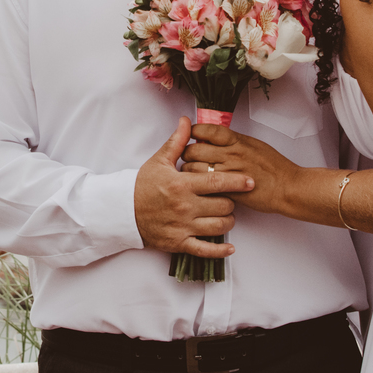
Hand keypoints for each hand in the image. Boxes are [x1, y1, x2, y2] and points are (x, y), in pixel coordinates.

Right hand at [134, 117, 253, 256]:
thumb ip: (177, 142)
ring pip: (219, 227)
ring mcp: (182, 226)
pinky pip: (205, 250)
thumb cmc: (141, 185)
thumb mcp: (159, 160)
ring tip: (226, 215)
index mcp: (182, 184)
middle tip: (229, 198)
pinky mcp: (178, 243)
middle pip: (223, 205)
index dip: (237, 181)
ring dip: (228, 221)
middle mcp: (184, 206)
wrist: (122, 210)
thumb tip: (186, 121)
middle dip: (230, 202)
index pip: (217, 182)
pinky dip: (220, 251)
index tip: (250, 181)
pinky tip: (230, 248)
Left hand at [182, 123, 297, 213]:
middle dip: (186, 152)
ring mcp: (228, 173)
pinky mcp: (227, 190)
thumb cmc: (275, 167)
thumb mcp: (254, 145)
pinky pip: (203, 185)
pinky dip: (197, 184)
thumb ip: (233, 140)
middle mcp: (230, 155)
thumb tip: (214, 137)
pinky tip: (199, 185)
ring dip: (188, 169)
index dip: (193, 131)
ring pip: (194, 168)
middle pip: (194, 149)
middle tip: (187, 155)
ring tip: (191, 171)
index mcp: (237, 141)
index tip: (190, 134)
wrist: (288, 188)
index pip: (206, 130)